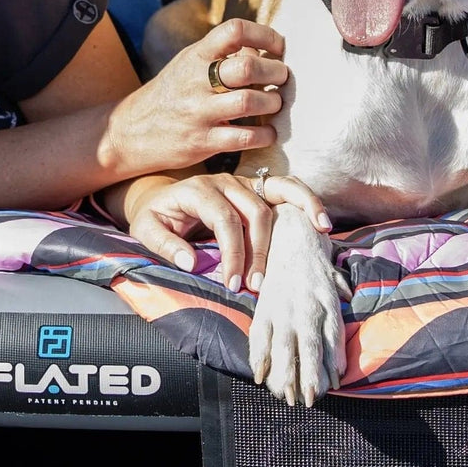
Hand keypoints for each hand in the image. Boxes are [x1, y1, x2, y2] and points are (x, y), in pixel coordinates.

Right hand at [105, 19, 289, 177]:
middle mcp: (195, 81)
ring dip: (273, 103)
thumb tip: (262, 48)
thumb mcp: (188, 65)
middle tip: (282, 78)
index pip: (234, 31)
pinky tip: (268, 133)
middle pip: (247, 67)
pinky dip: (265, 135)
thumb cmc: (170, 95)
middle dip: (275, 72)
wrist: (130, 132)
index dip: (264, 34)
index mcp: (195, 56)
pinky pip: (244, 138)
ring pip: (248, 102)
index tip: (279, 46)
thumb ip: (221, 54)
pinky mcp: (201, 142)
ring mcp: (198, 113)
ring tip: (275, 103)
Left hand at [127, 171, 331, 292]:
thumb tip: (191, 262)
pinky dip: (306, 199)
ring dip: (297, 215)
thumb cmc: (156, 216)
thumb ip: (165, 245)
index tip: (233, 284)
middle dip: (259, 251)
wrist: (160, 197)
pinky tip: (320, 219)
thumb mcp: (146, 229)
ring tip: (317, 233)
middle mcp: (225, 182)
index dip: (233, 253)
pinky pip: (286, 188)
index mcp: (197, 190)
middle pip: (254, 212)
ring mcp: (244, 182)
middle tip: (256, 284)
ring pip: (278, 192)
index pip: (224, 220)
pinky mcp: (256, 188)